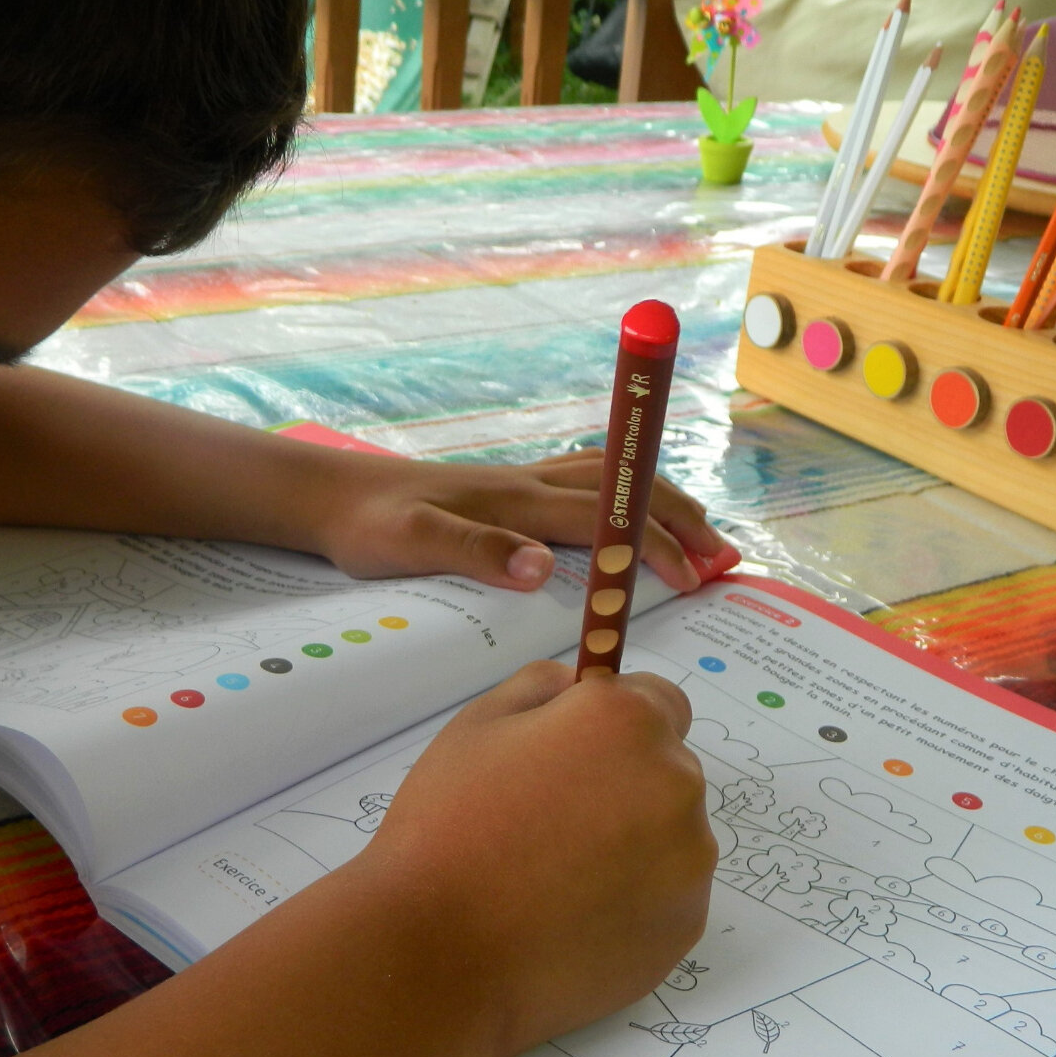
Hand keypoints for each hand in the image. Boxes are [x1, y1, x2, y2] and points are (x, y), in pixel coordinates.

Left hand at [303, 449, 738, 593]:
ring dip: (663, 503)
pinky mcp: (509, 488)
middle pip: (627, 488)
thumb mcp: (411, 545)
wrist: (330, 495)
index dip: (659, 544)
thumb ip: (475, 553)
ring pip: (613, 480)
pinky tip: (632, 515)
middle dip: (683, 519)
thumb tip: (541, 567)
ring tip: (702, 536)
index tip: (696, 576)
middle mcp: (528, 482)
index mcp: (517, 501)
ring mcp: (521, 481)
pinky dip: (628, 494)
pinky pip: (588, 482)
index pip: (608, 518)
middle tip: (726, 559)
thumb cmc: (367, 526)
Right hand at [349, 661, 716, 1056]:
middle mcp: (676, 783)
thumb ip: (539, 687)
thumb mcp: (476, 726)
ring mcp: (688, 861)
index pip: (660, 701)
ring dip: (632, 846)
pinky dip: (633, 902)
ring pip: (672, 837)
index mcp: (626, 721)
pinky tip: (570, 919)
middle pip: (666, 771)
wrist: (441, 954)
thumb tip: (577, 686)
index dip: (617, 725)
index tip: (575, 757)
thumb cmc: (447, 828)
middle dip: (623, 786)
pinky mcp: (685, 926)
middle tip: (549, 824)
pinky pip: (668, 897)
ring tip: (554, 881)